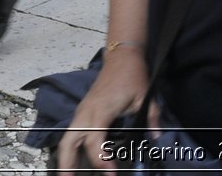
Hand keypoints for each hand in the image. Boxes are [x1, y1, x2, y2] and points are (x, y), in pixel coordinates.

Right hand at [56, 49, 150, 172]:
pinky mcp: (82, 111)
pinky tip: (75, 159)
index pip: (95, 140)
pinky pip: (72, 132)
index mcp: (101, 110)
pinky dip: (70, 147)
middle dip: (67, 163)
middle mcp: (86, 112)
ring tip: (68, 175)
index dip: (101, 159)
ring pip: (67, 137)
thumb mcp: (145, 96)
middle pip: (69, 141)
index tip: (111, 172)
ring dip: (65, 157)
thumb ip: (151, 118)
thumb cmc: (132, 75)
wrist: (121, 57)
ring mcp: (82, 111)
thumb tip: (157, 137)